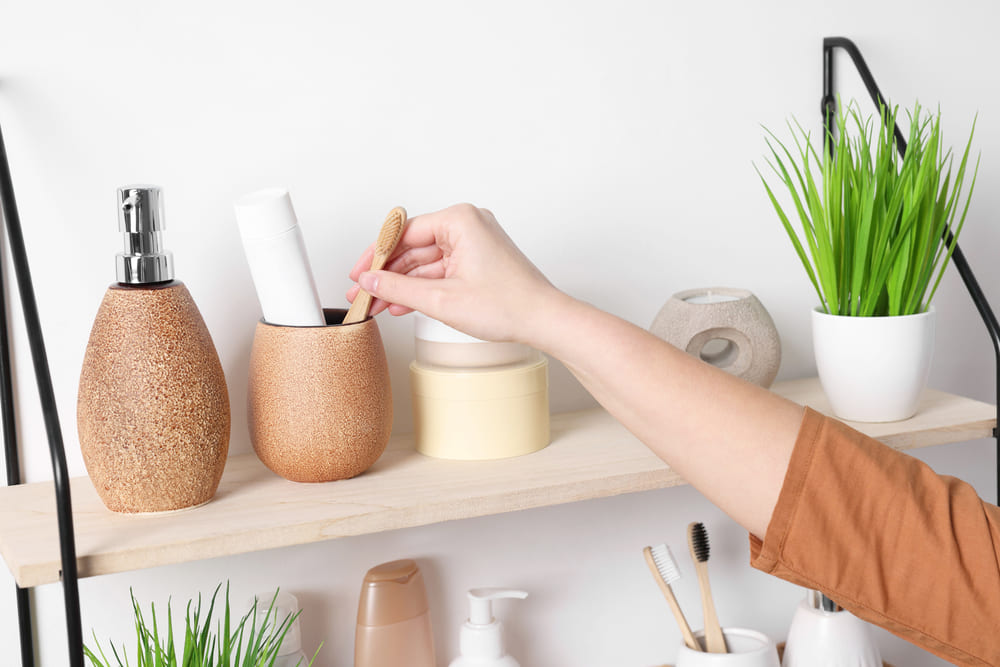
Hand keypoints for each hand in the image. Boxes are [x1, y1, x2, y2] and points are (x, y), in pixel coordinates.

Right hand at [347, 203, 561, 342]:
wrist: (544, 321)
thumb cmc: (509, 305)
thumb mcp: (442, 299)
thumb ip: (399, 288)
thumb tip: (371, 281)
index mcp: (460, 220)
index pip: (403, 233)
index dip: (376, 256)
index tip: (358, 273)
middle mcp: (468, 224)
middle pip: (413, 247)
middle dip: (387, 273)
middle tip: (363, 292)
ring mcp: (474, 242)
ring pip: (425, 262)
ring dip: (402, 284)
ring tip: (377, 304)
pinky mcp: (478, 260)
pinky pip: (441, 270)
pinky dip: (422, 287)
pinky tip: (401, 304)